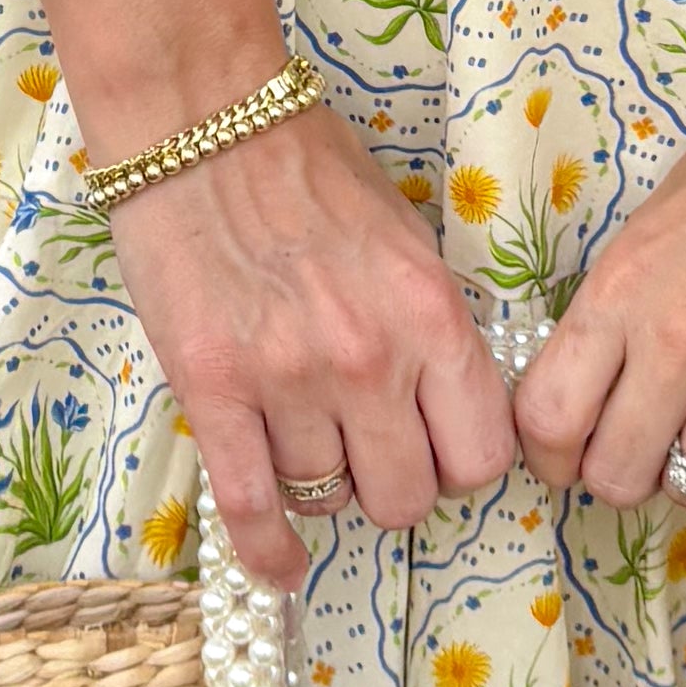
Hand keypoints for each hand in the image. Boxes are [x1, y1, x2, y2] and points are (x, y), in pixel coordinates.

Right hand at [0, 0, 508, 581]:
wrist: (204, 122)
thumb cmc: (309, 167)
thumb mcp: (407, 239)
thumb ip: (430, 326)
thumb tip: (443, 405)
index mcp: (432, 316)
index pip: (482, 454)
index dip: (460, 463)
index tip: (436, 448)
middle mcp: (370, 359)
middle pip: (409, 498)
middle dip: (394, 488)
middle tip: (371, 455)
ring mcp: (290, 381)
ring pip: (331, 500)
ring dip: (325, 487)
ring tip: (308, 447)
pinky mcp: (214, 392)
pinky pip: (254, 506)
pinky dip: (270, 550)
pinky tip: (281, 564)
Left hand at [506, 8, 685, 608]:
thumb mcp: (659, 215)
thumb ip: (623, 301)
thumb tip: (592, 373)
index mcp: (622, 290)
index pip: (546, 418)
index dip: (545, 450)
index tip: (562, 447)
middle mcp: (677, 343)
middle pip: (612, 470)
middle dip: (614, 473)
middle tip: (632, 450)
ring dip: (684, 482)